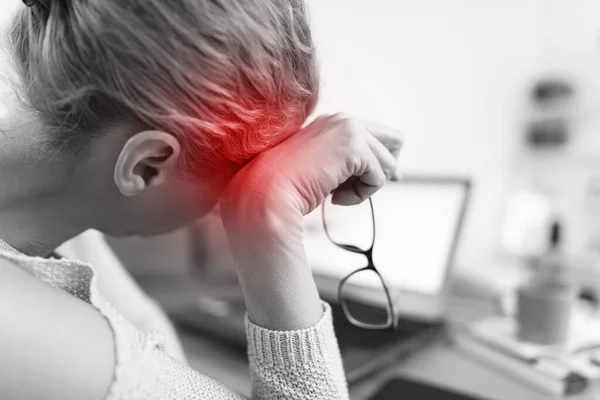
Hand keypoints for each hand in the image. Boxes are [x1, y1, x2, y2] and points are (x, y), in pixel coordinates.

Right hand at [220, 114, 402, 328]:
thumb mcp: (321, 172)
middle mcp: (341, 120)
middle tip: (364, 188)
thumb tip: (385, 174)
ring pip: (388, 162)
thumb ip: (346, 167)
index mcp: (329, 124)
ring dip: (366, 186)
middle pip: (394, 140)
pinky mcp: (353, 146)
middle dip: (385, 166)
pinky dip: (362, 195)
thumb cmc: (285, 191)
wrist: (264, 194)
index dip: (381, 159)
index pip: (374, 134)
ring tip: (336, 195)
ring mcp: (348, 129)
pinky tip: (335, 198)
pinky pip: (379, 176)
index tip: (382, 180)